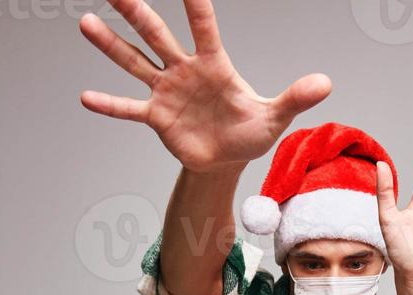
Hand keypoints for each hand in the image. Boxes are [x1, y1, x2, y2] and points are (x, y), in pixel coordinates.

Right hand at [79, 0, 330, 172]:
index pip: (203, 26)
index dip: (195, 4)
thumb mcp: (274, 117)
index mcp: (213, 64)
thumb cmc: (249, 133)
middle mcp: (184, 71)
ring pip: (135, 63)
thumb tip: (326, 83)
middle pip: (157, 35)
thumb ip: (295, 98)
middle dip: (136, 12)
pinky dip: (110, 105)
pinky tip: (86, 97)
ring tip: (86, 23)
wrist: (226, 160)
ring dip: (111, 45)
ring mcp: (167, 92)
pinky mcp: (157, 118)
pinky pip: (130, 109)